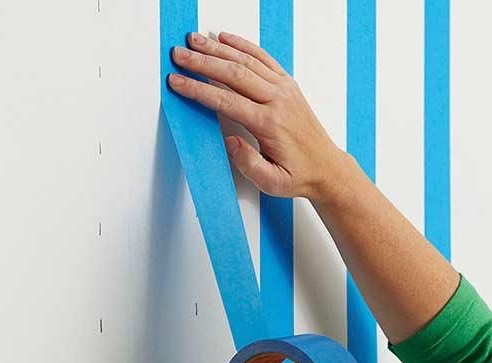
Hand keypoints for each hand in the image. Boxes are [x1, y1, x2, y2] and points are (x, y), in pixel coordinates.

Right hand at [168, 32, 344, 199]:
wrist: (326, 167)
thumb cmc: (298, 175)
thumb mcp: (272, 182)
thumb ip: (249, 163)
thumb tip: (229, 141)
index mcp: (270, 123)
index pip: (226, 101)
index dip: (198, 90)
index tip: (177, 82)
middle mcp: (278, 100)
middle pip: (233, 74)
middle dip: (202, 62)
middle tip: (178, 54)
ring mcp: (284, 89)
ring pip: (247, 61)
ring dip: (217, 49)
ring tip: (193, 40)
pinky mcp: (288, 84)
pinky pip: (263, 58)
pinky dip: (242, 45)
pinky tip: (225, 38)